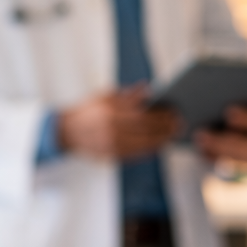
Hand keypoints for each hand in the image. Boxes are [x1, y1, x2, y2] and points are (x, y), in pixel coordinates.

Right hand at [58, 86, 178, 160]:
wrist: (68, 131)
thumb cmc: (88, 111)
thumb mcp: (105, 96)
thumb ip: (128, 95)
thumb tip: (150, 91)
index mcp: (110, 112)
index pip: (143, 115)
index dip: (161, 116)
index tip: (174, 114)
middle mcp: (111, 129)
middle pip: (146, 131)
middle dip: (165, 129)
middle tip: (178, 125)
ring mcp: (111, 144)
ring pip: (143, 145)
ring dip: (161, 141)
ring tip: (171, 136)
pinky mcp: (111, 155)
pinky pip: (136, 155)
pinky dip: (150, 150)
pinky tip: (158, 145)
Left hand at [195, 105, 246, 184]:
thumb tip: (240, 105)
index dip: (245, 118)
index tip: (228, 111)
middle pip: (240, 146)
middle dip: (219, 140)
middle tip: (199, 134)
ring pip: (234, 158)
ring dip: (214, 151)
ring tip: (198, 142)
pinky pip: (234, 165)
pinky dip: (219, 159)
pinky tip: (203, 153)